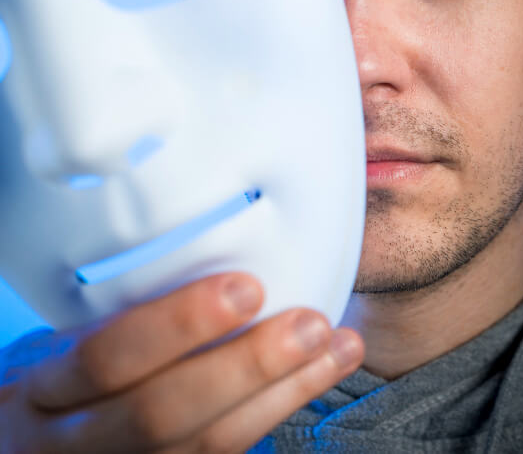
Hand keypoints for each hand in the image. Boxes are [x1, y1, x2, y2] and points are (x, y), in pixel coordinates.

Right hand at [0, 273, 363, 452]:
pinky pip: (229, 450)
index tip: (245, 287)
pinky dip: (283, 406)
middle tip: (308, 324)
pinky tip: (322, 371)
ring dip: (285, 390)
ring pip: (208, 443)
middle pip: (161, 412)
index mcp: (44, 389)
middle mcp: (74, 440)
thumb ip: (125, 306)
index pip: (106, 360)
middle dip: (245, 367)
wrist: (47, 435)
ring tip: (336, 345)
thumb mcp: (71, 335)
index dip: (178, 325)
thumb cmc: (68, 369)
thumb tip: (218, 232)